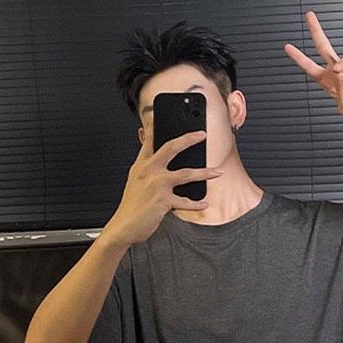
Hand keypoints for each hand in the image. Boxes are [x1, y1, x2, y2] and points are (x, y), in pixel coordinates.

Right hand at [103, 130, 222, 247]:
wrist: (124, 226)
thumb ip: (146, 170)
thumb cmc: (131, 207)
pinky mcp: (163, 200)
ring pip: (186, 173)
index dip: (157, 126)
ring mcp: (156, 184)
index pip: (150, 141)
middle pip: (171, 148)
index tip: (166, 115)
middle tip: (202, 134)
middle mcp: (149, 171)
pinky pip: (185, 201)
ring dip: (205, 172)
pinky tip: (204, 204)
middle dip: (189, 139)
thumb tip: (158, 162)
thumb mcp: (135, 182)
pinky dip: (196, 204)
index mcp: (141, 166)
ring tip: (218, 172)